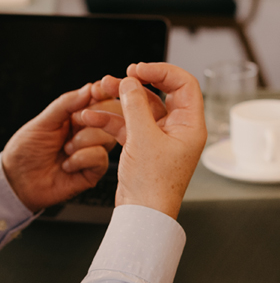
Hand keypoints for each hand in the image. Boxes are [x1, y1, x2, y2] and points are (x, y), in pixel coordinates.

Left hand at [1, 83, 117, 211]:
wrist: (16, 180)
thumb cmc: (26, 149)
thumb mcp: (43, 122)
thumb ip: (66, 104)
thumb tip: (90, 87)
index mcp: (77, 116)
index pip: (101, 99)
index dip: (103, 93)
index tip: (96, 91)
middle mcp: (88, 132)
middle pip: (113, 116)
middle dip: (96, 115)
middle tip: (75, 121)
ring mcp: (92, 152)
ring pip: (108, 136)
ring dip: (83, 140)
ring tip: (65, 149)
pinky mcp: (92, 172)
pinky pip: (100, 158)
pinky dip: (81, 158)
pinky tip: (67, 164)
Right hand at [76, 63, 206, 218]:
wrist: (142, 213)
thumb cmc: (152, 184)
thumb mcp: (142, 138)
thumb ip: (135, 105)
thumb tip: (130, 81)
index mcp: (189, 125)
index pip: (183, 84)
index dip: (161, 71)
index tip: (137, 69)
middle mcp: (177, 129)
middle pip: (160, 93)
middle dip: (135, 83)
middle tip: (119, 77)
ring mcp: (159, 138)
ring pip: (140, 108)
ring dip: (119, 100)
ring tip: (100, 90)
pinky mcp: (143, 147)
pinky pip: (128, 124)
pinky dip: (111, 119)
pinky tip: (94, 116)